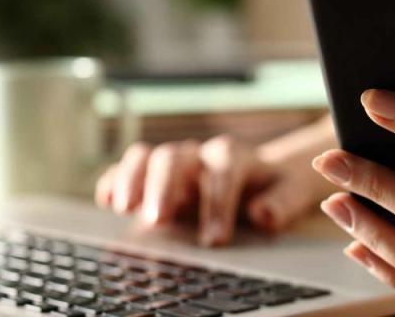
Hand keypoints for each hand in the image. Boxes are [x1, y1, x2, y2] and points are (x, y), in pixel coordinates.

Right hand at [96, 135, 322, 245]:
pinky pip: (125, 169)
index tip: (214, 239)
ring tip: (125, 208)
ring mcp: (171, 164)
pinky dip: (113, 181)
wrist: (258, 177)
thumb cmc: (271, 187)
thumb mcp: (288, 193)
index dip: (218, 203)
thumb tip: (263, 213)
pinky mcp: (149, 176)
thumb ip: (281, 202)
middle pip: (175, 156)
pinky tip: (106, 202)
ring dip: (132, 179)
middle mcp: (198, 155)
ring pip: (146, 157)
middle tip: (159, 220)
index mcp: (233, 156)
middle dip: (165, 186)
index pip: (223, 170)